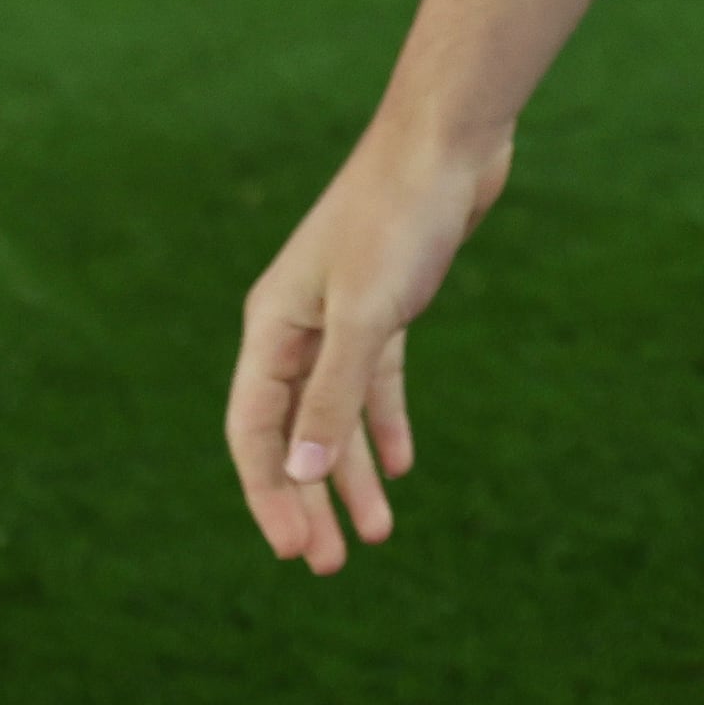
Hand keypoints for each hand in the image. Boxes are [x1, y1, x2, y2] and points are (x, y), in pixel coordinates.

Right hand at [227, 130, 507, 575]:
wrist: (449, 140)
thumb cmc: (399, 216)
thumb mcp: (366, 313)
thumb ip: (333, 393)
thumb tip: (302, 472)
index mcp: (273, 326)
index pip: (254, 431)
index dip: (269, 494)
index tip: (292, 550)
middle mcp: (296, 324)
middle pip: (292, 431)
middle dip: (308, 498)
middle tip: (328, 565)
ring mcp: (339, 313)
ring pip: (336, 412)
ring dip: (352, 471)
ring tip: (374, 534)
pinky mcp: (385, 301)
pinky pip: (374, 378)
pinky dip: (385, 420)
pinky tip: (403, 464)